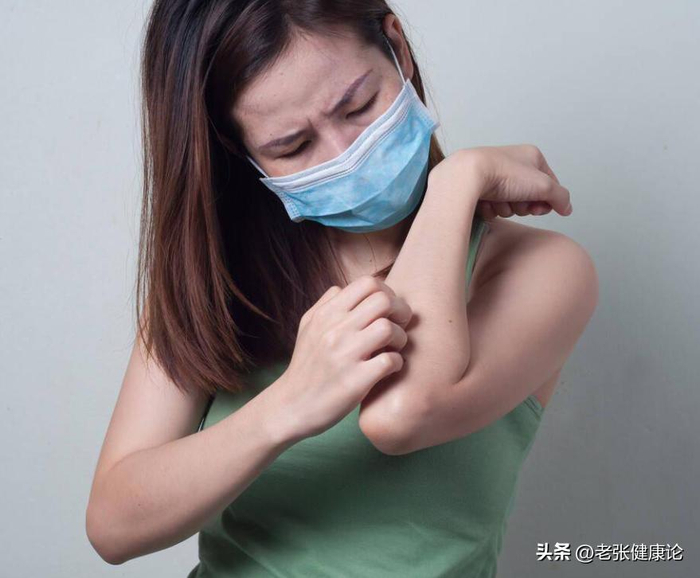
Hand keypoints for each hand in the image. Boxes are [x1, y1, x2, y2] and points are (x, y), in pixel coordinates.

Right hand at [269, 275, 412, 440]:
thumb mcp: (307, 328)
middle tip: (399, 326)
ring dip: (400, 338)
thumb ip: (325, 304)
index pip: (368, 283)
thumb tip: (343, 288)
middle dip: (401, 311)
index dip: (387, 292)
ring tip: (393, 349)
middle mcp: (335, 330)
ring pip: (389, 329)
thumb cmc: (305, 366)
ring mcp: (345, 355)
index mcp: (326, 314)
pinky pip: (391, 361)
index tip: (388, 310)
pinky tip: (389, 368)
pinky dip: (397, 363)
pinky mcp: (355, 381)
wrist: (290, 406)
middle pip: (384, 301)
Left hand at [428, 144, 571, 220]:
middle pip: (528, 197)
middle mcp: (512, 163)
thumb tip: (566, 208)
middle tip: (518, 204)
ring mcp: (494, 175)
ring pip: (509, 204)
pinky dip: (490, 209)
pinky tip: (485, 203)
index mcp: (530, 156)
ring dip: (506, 208)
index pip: (549, 184)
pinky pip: (491, 206)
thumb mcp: (543, 185)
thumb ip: (560, 197)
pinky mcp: (478, 187)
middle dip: (523, 206)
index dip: (546, 201)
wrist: (467, 176)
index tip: (540, 208)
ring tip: (498, 201)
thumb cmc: (505, 174)